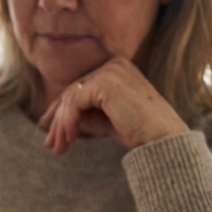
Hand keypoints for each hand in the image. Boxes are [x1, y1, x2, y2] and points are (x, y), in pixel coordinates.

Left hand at [37, 56, 188, 153]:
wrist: (162, 138)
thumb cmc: (141, 132)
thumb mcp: (107, 121)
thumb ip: (86, 115)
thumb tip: (58, 120)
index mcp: (118, 68)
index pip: (81, 87)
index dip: (61, 109)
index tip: (49, 129)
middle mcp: (114, 64)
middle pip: (73, 91)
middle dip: (58, 120)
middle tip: (49, 143)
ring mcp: (109, 70)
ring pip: (71, 97)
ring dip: (61, 125)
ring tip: (58, 148)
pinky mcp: (105, 82)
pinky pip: (75, 102)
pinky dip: (68, 121)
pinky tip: (70, 138)